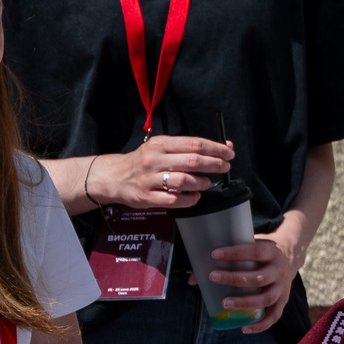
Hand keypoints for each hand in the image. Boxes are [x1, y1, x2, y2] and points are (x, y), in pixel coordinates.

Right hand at [88, 133, 235, 212]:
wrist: (115, 176)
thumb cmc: (143, 161)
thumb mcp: (161, 148)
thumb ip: (188, 148)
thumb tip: (222, 147)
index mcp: (160, 144)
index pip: (193, 144)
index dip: (215, 149)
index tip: (229, 153)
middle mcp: (154, 160)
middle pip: (191, 161)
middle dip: (214, 164)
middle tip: (225, 167)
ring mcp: (150, 179)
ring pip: (183, 180)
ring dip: (201, 183)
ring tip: (207, 183)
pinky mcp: (147, 197)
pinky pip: (173, 200)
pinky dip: (189, 199)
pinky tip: (195, 197)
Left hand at [207, 229, 300, 332]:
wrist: (289, 256)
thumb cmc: (259, 253)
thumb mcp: (249, 246)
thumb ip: (226, 258)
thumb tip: (194, 278)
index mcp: (271, 251)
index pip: (254, 251)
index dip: (235, 253)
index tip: (214, 255)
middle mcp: (279, 270)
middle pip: (259, 277)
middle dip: (234, 278)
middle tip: (213, 277)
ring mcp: (282, 287)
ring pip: (266, 298)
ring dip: (245, 302)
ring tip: (225, 304)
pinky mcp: (283, 301)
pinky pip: (274, 316)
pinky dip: (260, 325)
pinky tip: (244, 328)